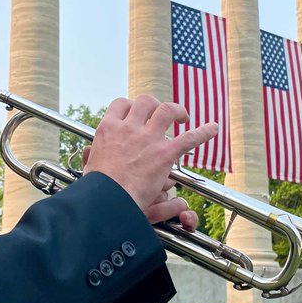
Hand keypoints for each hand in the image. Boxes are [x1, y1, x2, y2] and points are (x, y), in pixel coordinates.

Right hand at [82, 96, 216, 226]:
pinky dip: (203, 132)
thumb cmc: (97, 188)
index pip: (121, 105)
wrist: (108, 200)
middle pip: (145, 102)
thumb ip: (90, 157)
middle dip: (154, 105)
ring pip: (166, 110)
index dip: (131, 106)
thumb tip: (88, 152)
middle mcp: (129, 128)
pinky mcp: (164, 153)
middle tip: (160, 113)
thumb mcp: (89, 167)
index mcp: (109, 129)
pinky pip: (188, 138)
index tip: (136, 112)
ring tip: (182, 116)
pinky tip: (213, 128)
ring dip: (176, 110)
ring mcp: (148, 139)